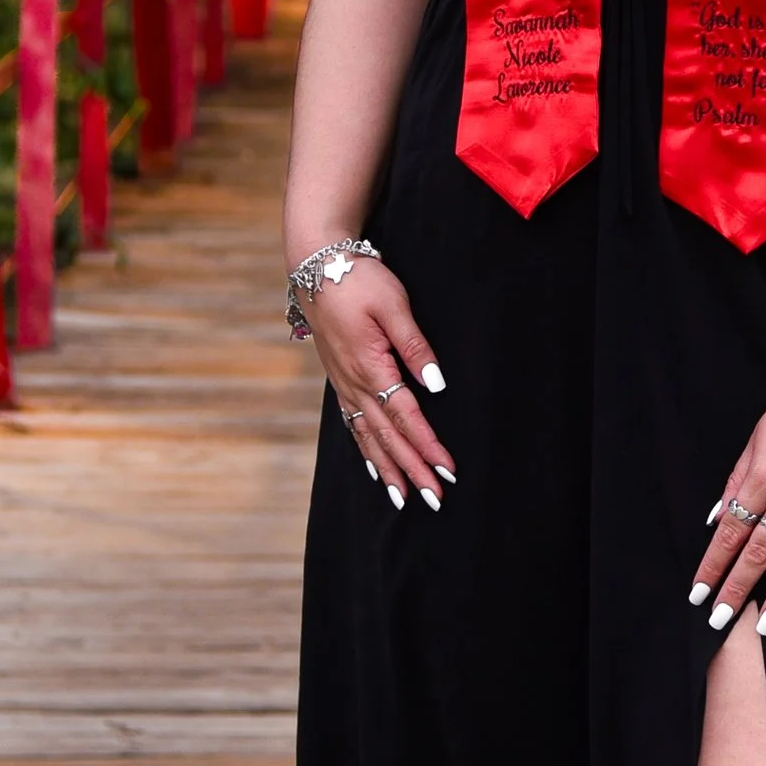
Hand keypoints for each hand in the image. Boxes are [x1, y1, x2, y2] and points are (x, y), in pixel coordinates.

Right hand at [305, 257, 454, 509]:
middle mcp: (354, 383)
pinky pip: (352, 425)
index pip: (406, 417)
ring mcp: (344, 384)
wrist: (317, 266)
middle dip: (412, 470)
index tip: (447, 470)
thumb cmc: (359, 280)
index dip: (427, 446)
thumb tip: (435, 384)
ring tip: (405, 498)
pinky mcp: (339, 379)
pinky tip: (375, 468)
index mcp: (371, 367)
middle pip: (387, 436)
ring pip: (367, 437)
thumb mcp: (394, 305)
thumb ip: (415, 346)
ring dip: (388, 469)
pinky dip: (365, 450)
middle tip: (435, 499)